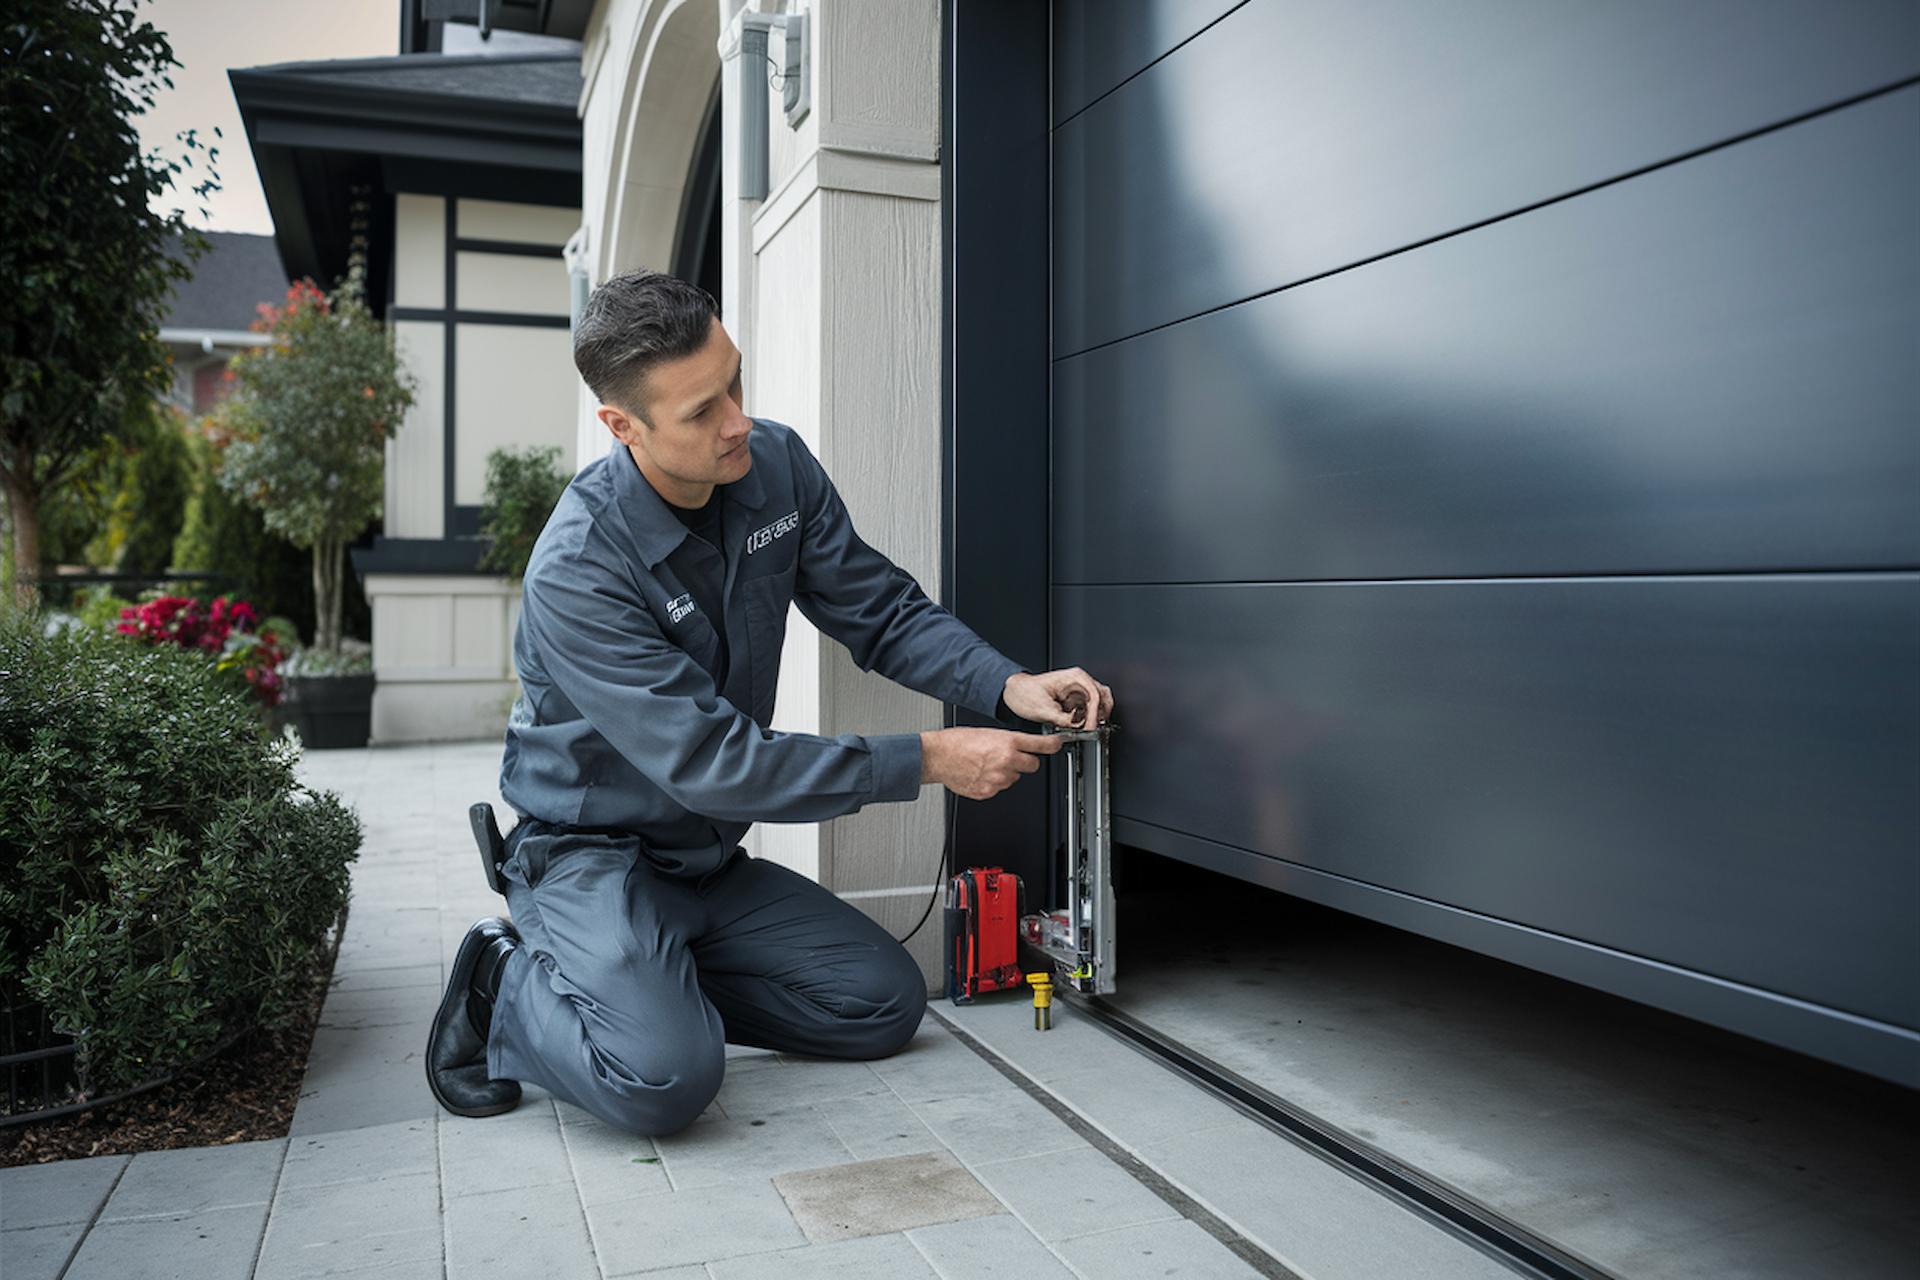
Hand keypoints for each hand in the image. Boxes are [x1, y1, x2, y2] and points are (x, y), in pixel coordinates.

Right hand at [920, 728, 1062, 799]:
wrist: (938, 756)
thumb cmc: (957, 742)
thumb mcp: (987, 733)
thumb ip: (1007, 741)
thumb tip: (1020, 747)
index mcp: (1007, 742)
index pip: (1040, 745)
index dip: (1052, 746)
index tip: (1058, 745)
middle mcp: (1006, 760)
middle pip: (1032, 766)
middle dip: (1025, 762)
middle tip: (1010, 757)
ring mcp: (998, 778)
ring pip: (1014, 779)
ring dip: (1006, 773)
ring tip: (987, 765)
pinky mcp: (989, 791)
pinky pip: (999, 788)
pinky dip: (993, 783)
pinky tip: (980, 774)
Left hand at [1003, 667, 1113, 728]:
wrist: (1014, 693)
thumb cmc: (1024, 693)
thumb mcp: (1043, 709)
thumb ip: (1063, 719)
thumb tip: (1078, 725)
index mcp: (1074, 677)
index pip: (1095, 695)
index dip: (1094, 714)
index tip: (1090, 728)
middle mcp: (1079, 682)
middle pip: (1103, 696)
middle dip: (1101, 714)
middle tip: (1094, 728)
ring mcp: (1078, 691)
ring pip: (1099, 703)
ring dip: (1096, 716)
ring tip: (1087, 728)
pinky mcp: (1074, 700)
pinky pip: (1088, 709)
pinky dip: (1088, 718)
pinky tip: (1080, 726)